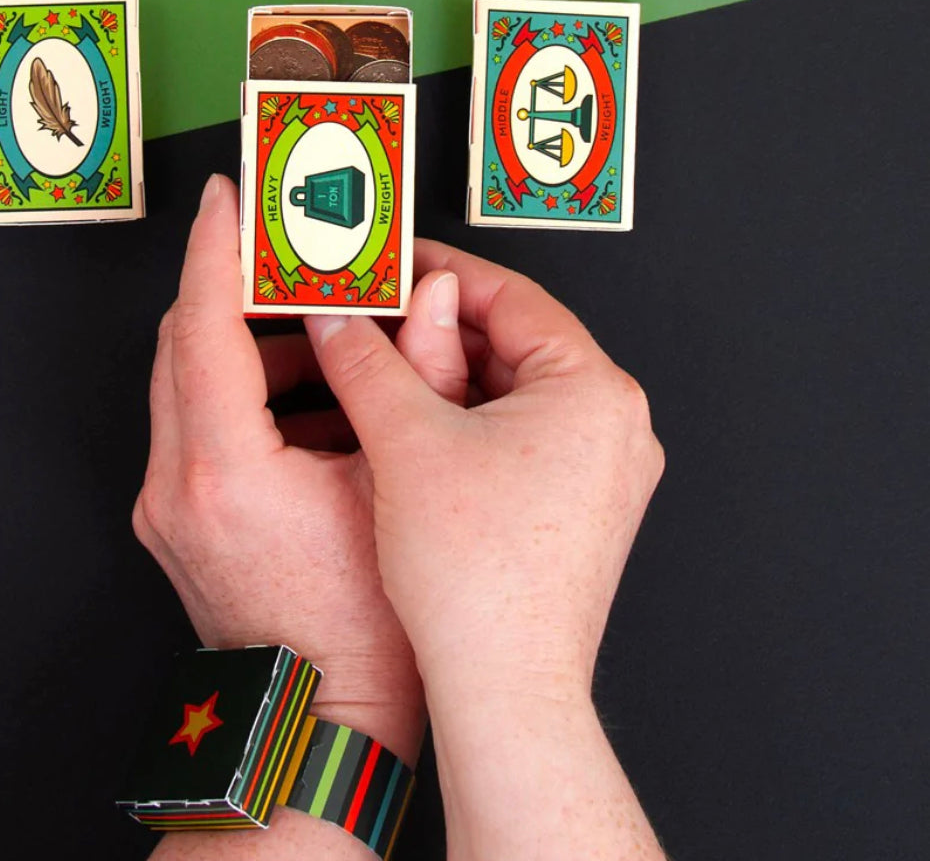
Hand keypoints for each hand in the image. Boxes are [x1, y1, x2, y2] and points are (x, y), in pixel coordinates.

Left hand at [132, 175, 423, 765]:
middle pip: (183, 345)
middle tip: (287, 255)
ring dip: (249, 351)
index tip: (226, 197)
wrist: (322, 721)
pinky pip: (196, 429)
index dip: (215, 249)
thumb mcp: (402, 486)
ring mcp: (165, 509)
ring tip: (329, 346)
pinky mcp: (175, 523)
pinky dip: (245, 399)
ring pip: (187, 386)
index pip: (202, 324)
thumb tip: (436, 300)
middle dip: (235, 290)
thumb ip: (419, 377)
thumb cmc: (366, 628)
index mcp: (222, 469)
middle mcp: (174, 485)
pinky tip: (314, 405)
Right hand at [305, 239, 663, 705]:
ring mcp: (602, 472)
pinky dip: (467, 422)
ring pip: (512, 392)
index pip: (511, 295)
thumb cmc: (478, 581)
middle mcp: (614, 425)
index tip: (390, 261)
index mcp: (594, 390)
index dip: (439, 271)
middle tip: (372, 317)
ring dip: (447, 378)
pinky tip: (414, 431)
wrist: (505, 693)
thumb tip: (339, 312)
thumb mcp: (406, 441)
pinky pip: (520, 436)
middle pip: (513, 343)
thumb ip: (369, 358)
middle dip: (436, 330)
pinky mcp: (580, 508)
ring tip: (381, 373)